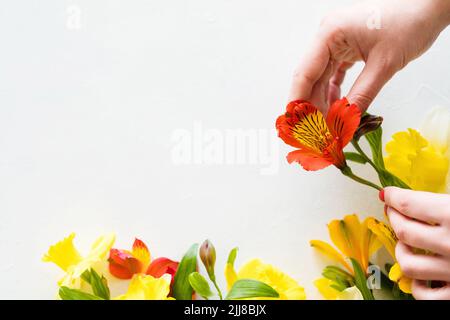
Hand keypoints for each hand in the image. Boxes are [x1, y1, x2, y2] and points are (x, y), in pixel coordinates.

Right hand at [290, 0, 449, 113]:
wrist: (429, 6)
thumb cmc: (410, 22)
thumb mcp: (384, 65)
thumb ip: (361, 95)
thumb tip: (343, 122)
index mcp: (330, 33)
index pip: (304, 74)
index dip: (298, 102)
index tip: (298, 125)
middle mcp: (327, 36)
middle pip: (310, 79)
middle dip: (312, 107)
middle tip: (317, 132)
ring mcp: (336, 42)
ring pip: (320, 79)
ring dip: (324, 102)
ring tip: (328, 124)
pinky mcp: (346, 48)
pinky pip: (333, 74)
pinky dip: (334, 92)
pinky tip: (336, 108)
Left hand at [383, 187, 449, 299]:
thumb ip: (441, 203)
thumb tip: (411, 198)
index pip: (409, 204)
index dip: (392, 197)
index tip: (386, 195)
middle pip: (404, 231)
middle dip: (394, 218)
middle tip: (393, 212)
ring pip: (408, 263)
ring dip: (402, 251)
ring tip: (407, 243)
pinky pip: (423, 295)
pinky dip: (417, 285)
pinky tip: (422, 275)